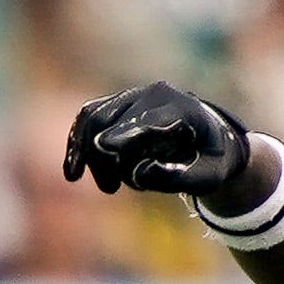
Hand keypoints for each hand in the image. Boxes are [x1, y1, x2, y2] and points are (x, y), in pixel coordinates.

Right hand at [62, 81, 253, 201]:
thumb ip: (179, 177)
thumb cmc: (210, 160)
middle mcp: (152, 95)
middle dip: (102, 156)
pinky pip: (88, 116)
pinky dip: (77, 141)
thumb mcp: (208, 176)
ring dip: (89, 154)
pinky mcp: (117, 105)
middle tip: (110, 189)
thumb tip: (141, 172)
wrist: (210, 139)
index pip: (146, 119)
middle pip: (111, 120)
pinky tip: (73, 170)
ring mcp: (132, 96)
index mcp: (180, 108)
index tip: (104, 146)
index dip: (125, 132)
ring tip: (107, 186)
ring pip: (94, 118)